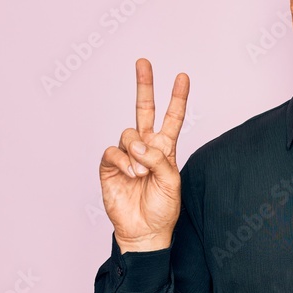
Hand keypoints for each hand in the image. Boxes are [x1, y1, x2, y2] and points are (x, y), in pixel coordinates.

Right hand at [99, 58, 189, 251]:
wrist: (143, 231)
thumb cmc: (162, 208)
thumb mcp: (171, 183)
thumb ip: (159, 160)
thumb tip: (139, 145)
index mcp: (165, 149)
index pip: (172, 118)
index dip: (178, 98)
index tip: (183, 77)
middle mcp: (145, 147)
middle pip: (144, 109)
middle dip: (144, 85)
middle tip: (143, 62)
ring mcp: (126, 155)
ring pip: (128, 133)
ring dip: (136, 151)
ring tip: (142, 172)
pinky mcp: (109, 166)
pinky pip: (113, 151)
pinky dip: (123, 160)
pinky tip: (131, 172)